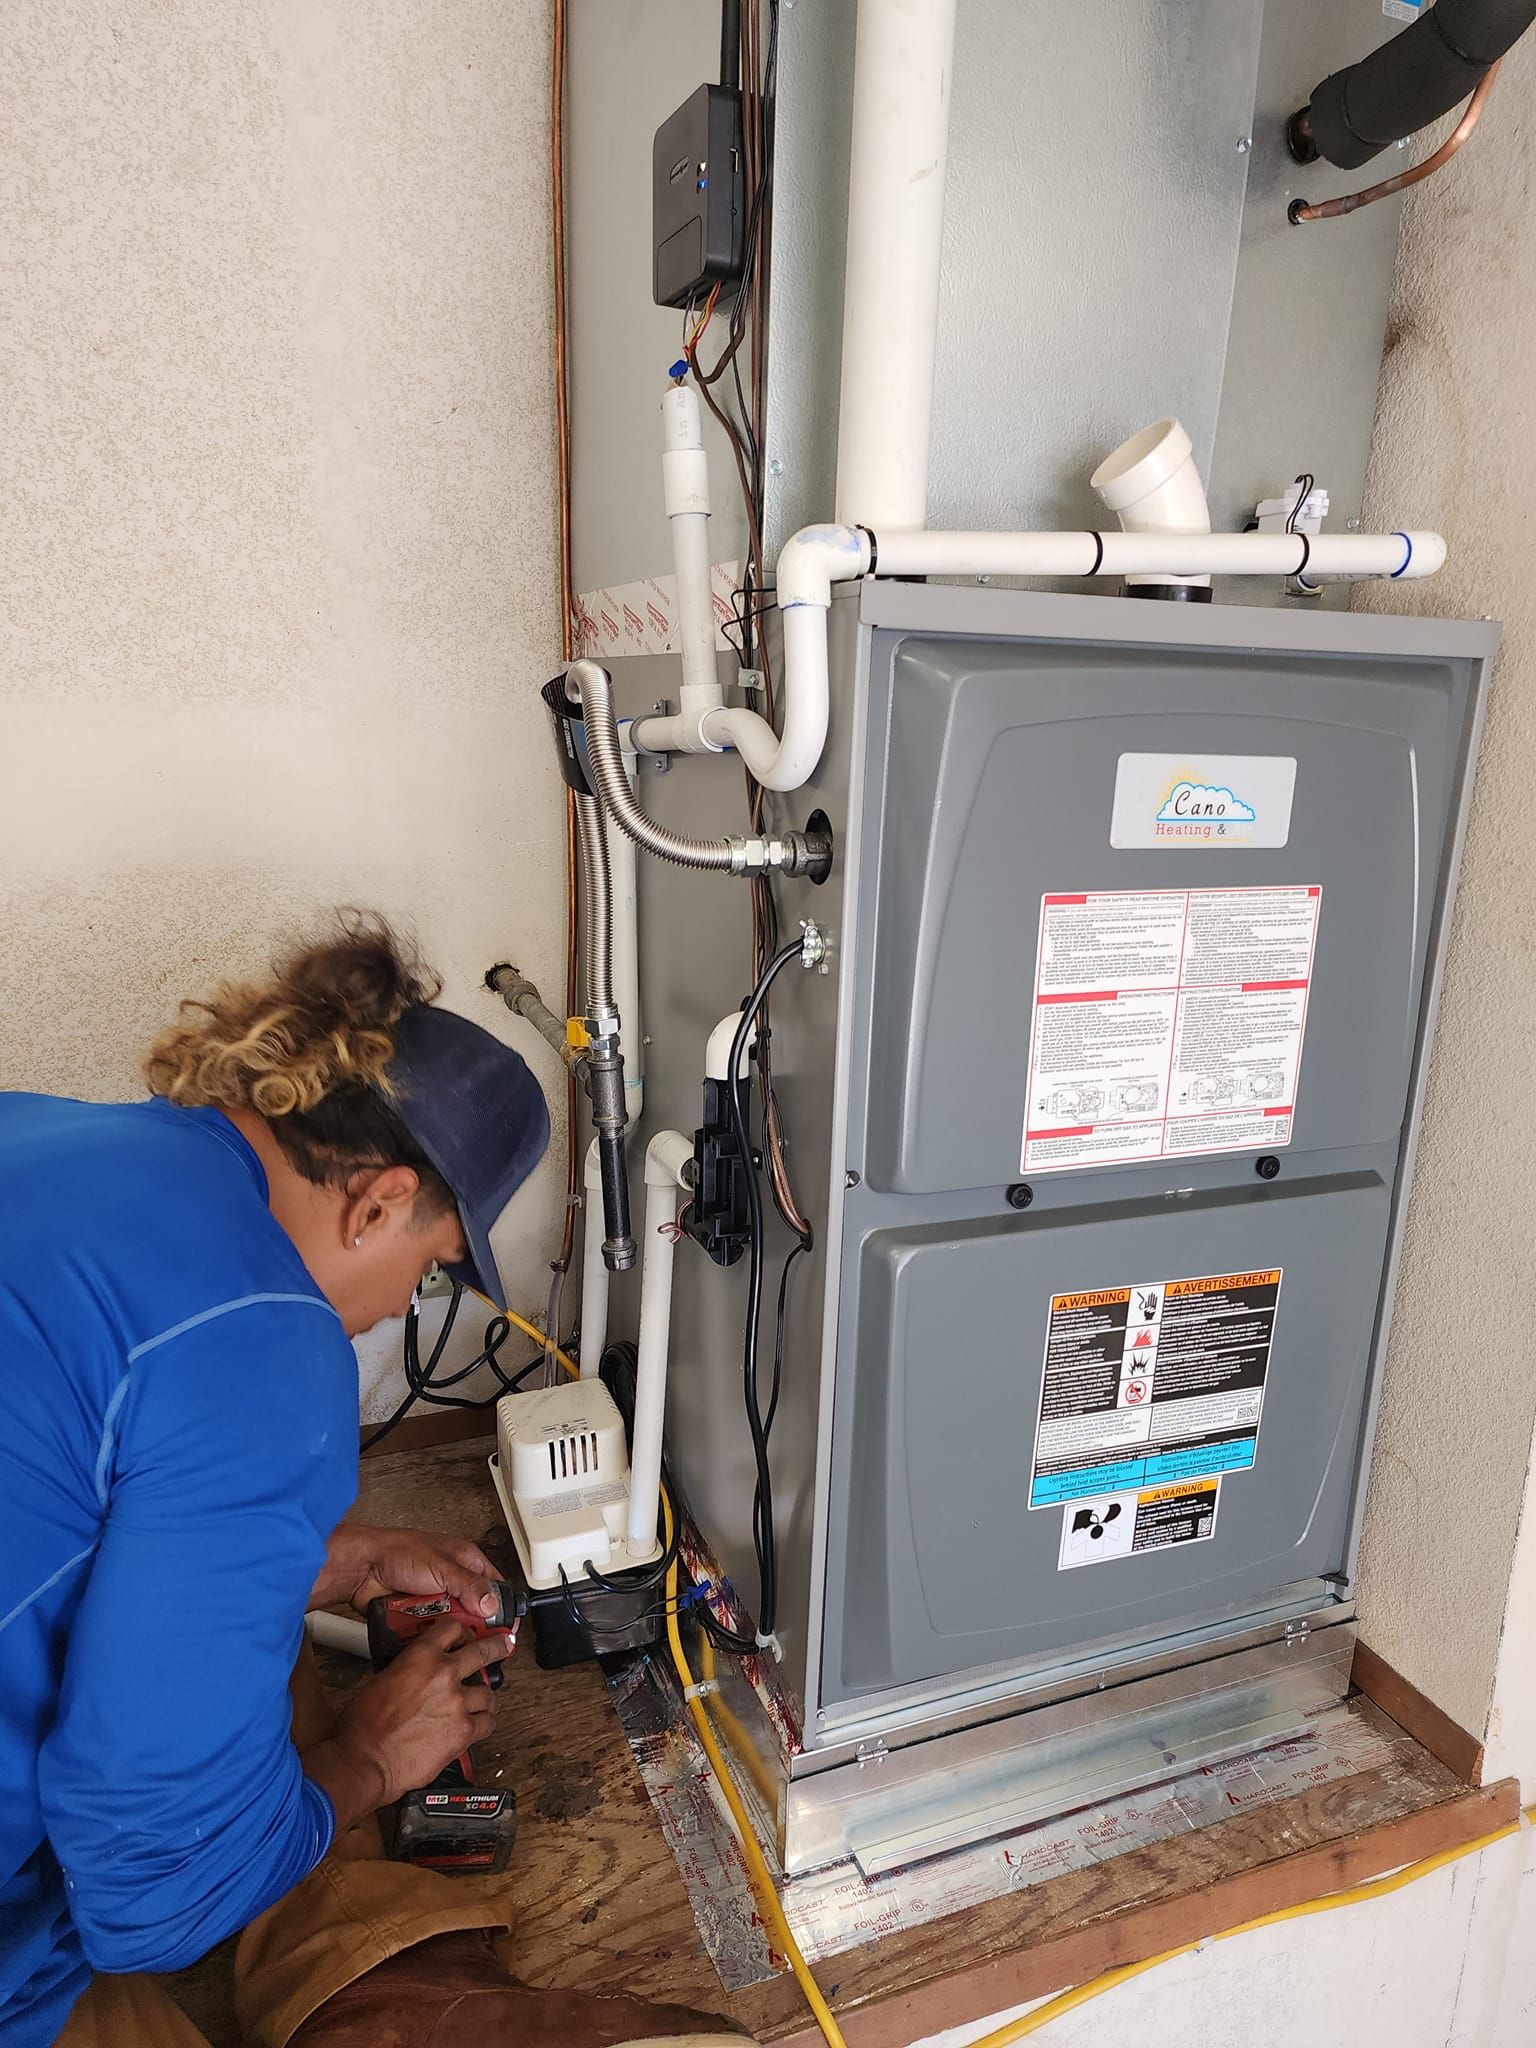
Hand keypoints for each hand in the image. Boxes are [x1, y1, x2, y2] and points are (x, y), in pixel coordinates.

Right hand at [302, 1621, 512, 1828]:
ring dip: (485, 1697)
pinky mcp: (464, 1731)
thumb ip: (407, 1671)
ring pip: (488, 1692)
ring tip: (483, 1701)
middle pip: (483, 1651)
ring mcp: (457, 1702)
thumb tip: (417, 1676)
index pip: (451, 1628)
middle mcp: (444, 1673)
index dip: (462, 1631)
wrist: (365, 1759)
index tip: (467, 1635)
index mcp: (421, 1656)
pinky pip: (488, 1722)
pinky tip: (479, 1724)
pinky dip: (484, 1723)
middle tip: (503, 1645)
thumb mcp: (382, 1679)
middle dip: (496, 1647)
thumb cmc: (363, 1725)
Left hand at [311, 1523, 499, 1620]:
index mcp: (466, 1562)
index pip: (495, 1586)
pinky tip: (429, 1639)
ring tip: (448, 1636)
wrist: (361, 1568)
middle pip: (475, 1611)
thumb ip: (469, 1585)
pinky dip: (432, 1636)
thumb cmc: (398, 1552)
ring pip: (454, 1624)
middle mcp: (453, 1581)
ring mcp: (435, 1600)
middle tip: (476, 1638)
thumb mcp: (441, 1566)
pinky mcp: (418, 1616)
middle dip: (475, 1625)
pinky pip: (433, 1632)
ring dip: (450, 1631)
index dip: (502, 1607)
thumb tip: (491, 1605)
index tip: (507, 1629)